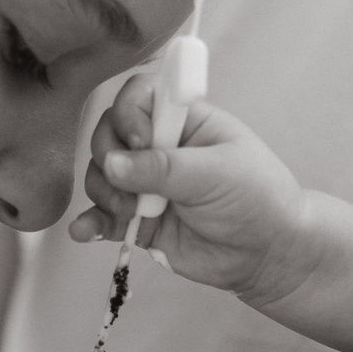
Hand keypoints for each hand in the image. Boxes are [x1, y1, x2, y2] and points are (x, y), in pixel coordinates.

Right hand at [68, 72, 312, 308]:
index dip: (128, 115)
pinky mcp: (137, 220)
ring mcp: (145, 185)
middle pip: (108, 136)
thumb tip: (111, 165)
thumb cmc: (257, 200)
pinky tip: (85, 232)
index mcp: (182, 121)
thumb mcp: (216, 174)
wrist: (267, 254)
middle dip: (109, 160)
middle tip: (133, 185)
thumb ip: (163, 168)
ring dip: (104, 194)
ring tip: (131, 214)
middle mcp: (158, 147)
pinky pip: (102, 217)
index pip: (137, 98)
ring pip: (101, 176)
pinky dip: (90, 223)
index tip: (141, 141)